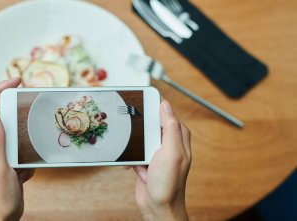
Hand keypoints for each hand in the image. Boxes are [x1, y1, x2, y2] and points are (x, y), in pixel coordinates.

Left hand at [0, 78, 34, 220]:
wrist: (1, 217)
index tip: (16, 80)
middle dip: (13, 100)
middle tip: (30, 94)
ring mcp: (1, 151)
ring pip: (12, 127)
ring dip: (24, 121)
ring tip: (37, 119)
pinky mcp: (10, 160)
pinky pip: (21, 144)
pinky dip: (29, 142)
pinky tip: (35, 150)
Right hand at [125, 100, 190, 220]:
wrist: (158, 207)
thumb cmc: (169, 184)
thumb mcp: (171, 152)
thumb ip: (170, 127)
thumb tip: (165, 105)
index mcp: (179, 137)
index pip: (166, 113)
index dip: (154, 107)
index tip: (142, 104)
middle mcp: (169, 143)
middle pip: (150, 125)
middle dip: (141, 132)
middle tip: (140, 139)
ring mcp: (157, 152)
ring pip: (140, 138)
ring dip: (136, 149)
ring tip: (142, 160)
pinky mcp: (147, 160)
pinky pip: (135, 152)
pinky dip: (132, 159)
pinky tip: (137, 168)